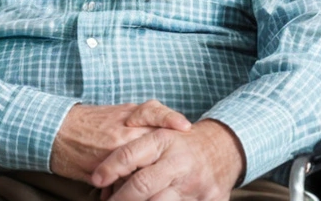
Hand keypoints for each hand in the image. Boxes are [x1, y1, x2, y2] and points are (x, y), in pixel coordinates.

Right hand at [50, 100, 191, 182]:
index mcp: (125, 115)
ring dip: (151, 177)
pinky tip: (134, 193)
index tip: (184, 127)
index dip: (169, 118)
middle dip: (167, 156)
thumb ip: (138, 119)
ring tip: (162, 186)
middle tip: (179, 165)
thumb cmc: (86, 122)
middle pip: (154, 141)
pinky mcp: (104, 169)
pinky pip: (123, 181)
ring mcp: (114, 151)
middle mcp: (122, 131)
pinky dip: (130, 187)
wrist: (54, 131)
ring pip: (141, 166)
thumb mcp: (114, 113)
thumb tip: (165, 130)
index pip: (153, 112)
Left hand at [91, 119, 244, 200]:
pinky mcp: (209, 200)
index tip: (96, 179)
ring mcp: (195, 184)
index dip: (109, 169)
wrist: (224, 148)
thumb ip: (136, 132)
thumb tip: (112, 147)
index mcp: (164, 141)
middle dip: (120, 197)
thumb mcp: (160, 126)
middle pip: (142, 185)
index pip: (129, 155)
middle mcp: (179, 162)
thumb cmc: (182, 142)